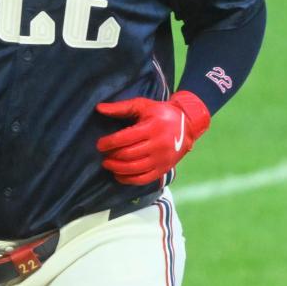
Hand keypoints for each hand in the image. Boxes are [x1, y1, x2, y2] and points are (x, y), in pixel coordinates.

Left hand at [95, 91, 210, 185]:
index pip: (125, 138)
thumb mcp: (142, 105)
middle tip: (103, 155)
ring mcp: (162, 159)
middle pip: (129, 154)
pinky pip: (143, 179)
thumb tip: (99, 108)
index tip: (99, 145)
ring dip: (117, 168)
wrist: (187, 125)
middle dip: (112, 156)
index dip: (109, 142)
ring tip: (108, 164)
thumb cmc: (160, 113)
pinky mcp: (163, 169)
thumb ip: (120, 107)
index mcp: (152, 127)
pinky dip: (128, 180)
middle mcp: (158, 145)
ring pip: (135, 169)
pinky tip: (118, 175)